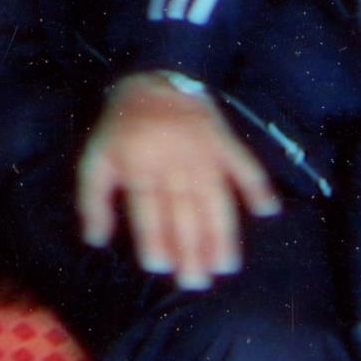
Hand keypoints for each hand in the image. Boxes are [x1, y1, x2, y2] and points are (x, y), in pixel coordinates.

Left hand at [75, 73, 281, 290]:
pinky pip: (244, 164)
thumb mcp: (95, 159)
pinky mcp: (224, 142)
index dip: (154, 238)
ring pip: (215, 199)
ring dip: (222, 234)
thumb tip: (94, 240)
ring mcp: (203, 153)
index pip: (148, 210)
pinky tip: (267, 210)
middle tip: (197, 282)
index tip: (161, 267)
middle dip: (191, 250)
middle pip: (184, 213)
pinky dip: (258, 185)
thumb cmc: (121, 128)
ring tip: (226, 265)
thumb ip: (93, 200)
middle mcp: (174, 163)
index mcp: (139, 167)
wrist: (152, 78)